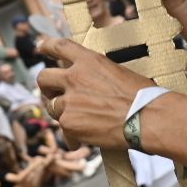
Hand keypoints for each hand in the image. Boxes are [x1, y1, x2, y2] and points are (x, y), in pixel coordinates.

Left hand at [35, 37, 154, 148]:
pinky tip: (82, 141)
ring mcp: (69, 101)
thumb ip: (98, 75)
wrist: (146, 117)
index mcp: (89, 60)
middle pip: (44, 77)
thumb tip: (92, 86)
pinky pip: (64, 130)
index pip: (59, 46)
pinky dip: (72, 137)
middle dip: (46, 87)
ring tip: (77, 121)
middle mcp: (74, 77)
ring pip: (52, 107)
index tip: (40, 47)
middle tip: (54, 94)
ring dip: (62, 113)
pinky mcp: (69, 123)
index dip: (46, 45)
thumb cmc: (142, 96)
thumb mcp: (119, 73)